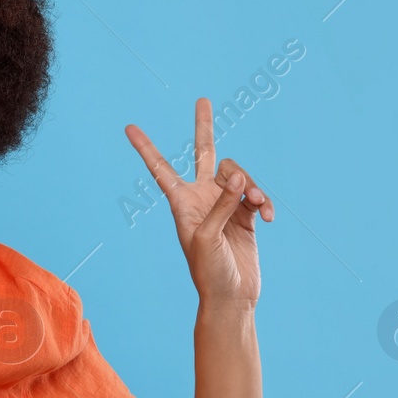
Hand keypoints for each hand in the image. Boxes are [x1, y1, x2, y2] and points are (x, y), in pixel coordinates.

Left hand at [124, 98, 271, 308]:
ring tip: (259, 204)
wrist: (231, 297)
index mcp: (181, 203)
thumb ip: (222, 204)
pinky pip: (255, 194)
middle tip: (201, 100)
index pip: (160, 169)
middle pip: (204, 154)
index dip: (146, 148)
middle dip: (203, 127)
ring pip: (238, 175)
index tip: (129, 127)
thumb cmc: (210, 272)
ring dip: (252, 185)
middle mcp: (201, 198)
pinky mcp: (244, 214)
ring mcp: (224, 204)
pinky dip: (263, 201)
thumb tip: (237, 176)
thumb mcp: (209, 238)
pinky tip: (268, 217)